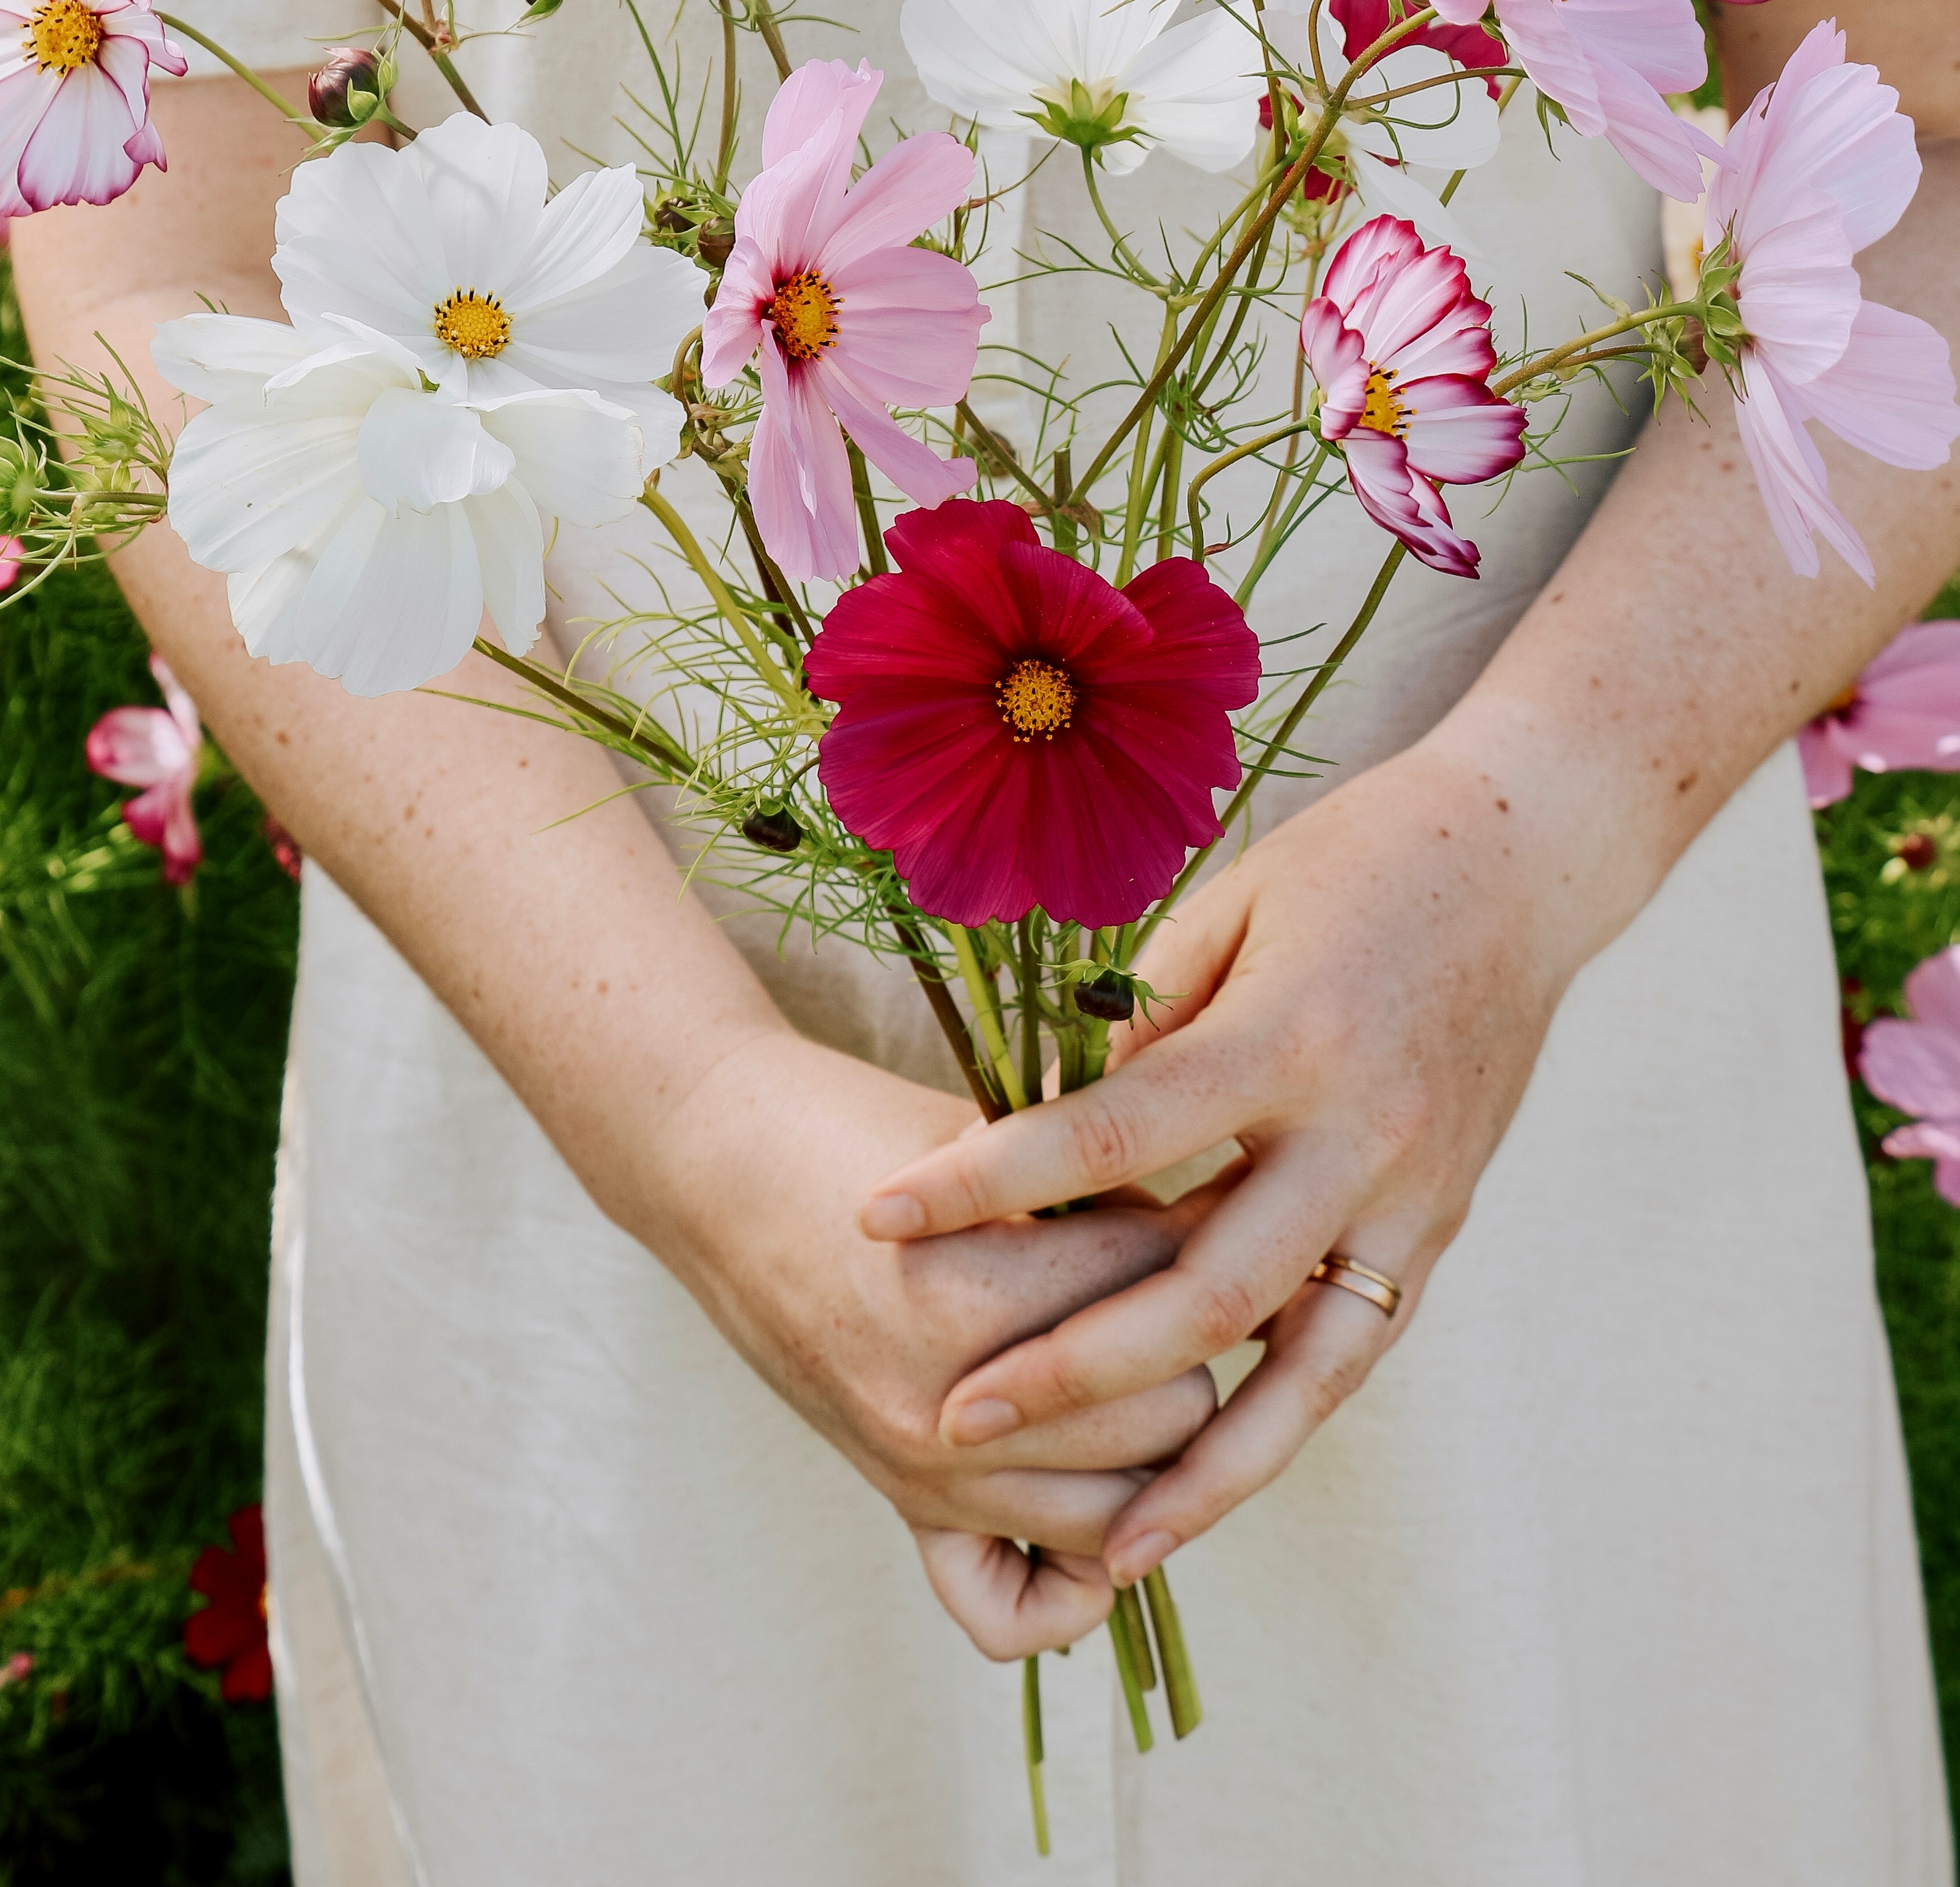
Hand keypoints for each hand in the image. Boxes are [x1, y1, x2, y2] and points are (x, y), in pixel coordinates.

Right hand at [661, 1025, 1218, 1654]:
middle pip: (1170, 1413)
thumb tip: (1218, 1234)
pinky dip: (1069, 1582)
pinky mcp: (902, 1505)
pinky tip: (1086, 1502)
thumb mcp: (988, 1138)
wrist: (723, 1170)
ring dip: (1150, 1444)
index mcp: (974, 1297)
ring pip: (1123, 1512)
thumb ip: (1098, 1189)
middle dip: (1189, 1338)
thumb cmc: (856, 1130)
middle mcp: (950, 1411)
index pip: (1164, 1287)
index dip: (1198, 1226)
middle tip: (1169, 1284)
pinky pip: (1013, 1614)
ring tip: (1139, 1368)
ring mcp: (925, 1475)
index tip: (1199, 1197)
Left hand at [855, 723, 1595, 1590]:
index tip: (883, 1219)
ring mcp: (1411, 1191)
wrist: (1522, 859)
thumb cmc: (1355, 861)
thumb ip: (1145, 1021)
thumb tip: (1056, 1125)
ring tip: (1109, 1546)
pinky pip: (1355, 1348)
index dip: (992, 1183)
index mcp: (1287, 1035)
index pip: (1112, 1134)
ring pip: (1301, 1366)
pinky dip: (1284, 1423)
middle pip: (1204, 1291)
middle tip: (958, 1420)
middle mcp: (1357, 1132)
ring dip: (1202, 1465)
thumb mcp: (1231, 905)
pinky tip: (1213, 1477)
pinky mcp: (1441, 1220)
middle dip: (1076, 1370)